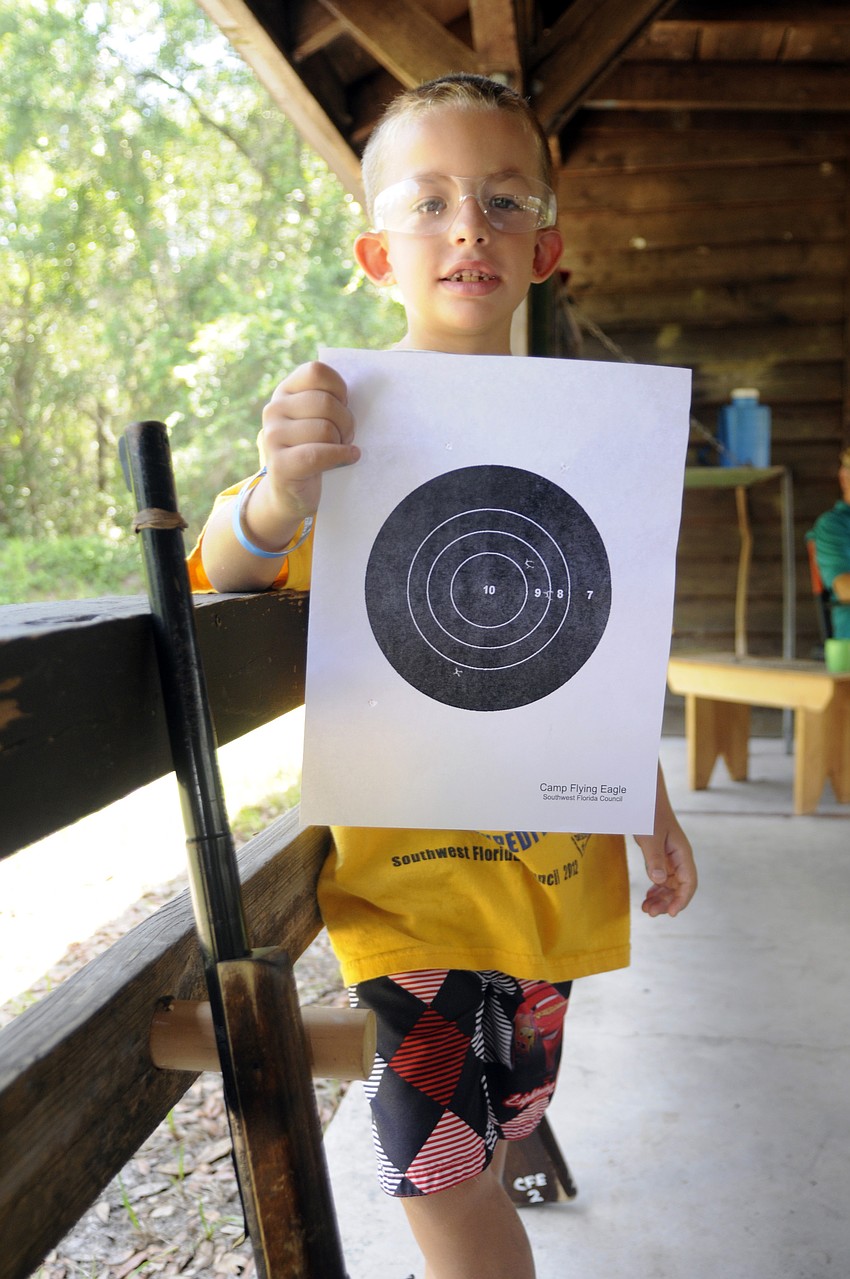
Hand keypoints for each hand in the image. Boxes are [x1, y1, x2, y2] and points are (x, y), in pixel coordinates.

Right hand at [260, 360, 358, 524]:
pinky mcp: (279, 464)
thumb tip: (370, 387)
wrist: (291, 493)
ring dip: (342, 442)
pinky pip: (319, 454)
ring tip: (341, 449)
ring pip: (325, 429)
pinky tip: (348, 458)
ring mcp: (273, 437)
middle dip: (346, 422)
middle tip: (346, 436)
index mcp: (285, 391)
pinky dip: (340, 456)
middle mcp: (274, 410)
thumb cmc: (315, 449)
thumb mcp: (318, 418)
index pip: (316, 371)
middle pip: (325, 403)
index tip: (343, 405)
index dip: (339, 389)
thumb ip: (329, 400)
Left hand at [633, 765, 696, 917]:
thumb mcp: (650, 836)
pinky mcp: (661, 856)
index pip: (689, 882)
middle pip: (680, 887)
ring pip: (670, 885)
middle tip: (650, 913)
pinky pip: (662, 878)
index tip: (670, 913)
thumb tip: (660, 881)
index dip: (682, 900)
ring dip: (661, 898)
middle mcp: (679, 858)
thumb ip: (654, 858)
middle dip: (667, 902)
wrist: (645, 796)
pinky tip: (648, 896)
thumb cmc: (649, 814)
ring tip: (646, 909)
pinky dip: (656, 889)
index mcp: (682, 853)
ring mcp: (670, 858)